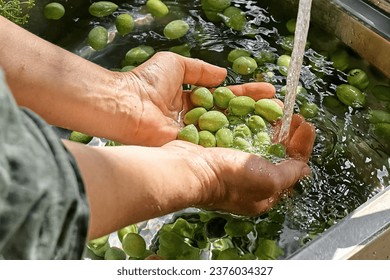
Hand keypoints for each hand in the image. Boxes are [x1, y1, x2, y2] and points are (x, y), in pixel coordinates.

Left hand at [116, 52, 274, 145]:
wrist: (127, 105)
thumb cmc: (146, 82)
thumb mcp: (176, 64)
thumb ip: (200, 70)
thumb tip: (223, 75)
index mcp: (191, 98)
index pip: (226, 95)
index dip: (248, 93)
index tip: (269, 90)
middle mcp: (196, 118)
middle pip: (231, 115)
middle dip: (256, 111)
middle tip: (281, 110)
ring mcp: (194, 134)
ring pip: (227, 131)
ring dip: (251, 127)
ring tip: (277, 125)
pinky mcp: (190, 148)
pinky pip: (216, 145)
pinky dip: (234, 143)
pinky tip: (256, 141)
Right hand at [162, 117, 314, 215]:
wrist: (188, 170)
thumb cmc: (229, 180)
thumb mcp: (268, 180)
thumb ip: (289, 174)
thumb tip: (305, 169)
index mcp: (264, 194)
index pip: (292, 169)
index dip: (302, 146)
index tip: (306, 125)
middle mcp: (250, 182)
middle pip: (276, 155)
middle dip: (288, 135)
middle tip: (294, 116)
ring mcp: (233, 168)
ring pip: (259, 144)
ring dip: (271, 128)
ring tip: (277, 112)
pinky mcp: (220, 154)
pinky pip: (241, 138)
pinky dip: (251, 127)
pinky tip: (254, 115)